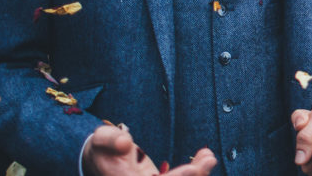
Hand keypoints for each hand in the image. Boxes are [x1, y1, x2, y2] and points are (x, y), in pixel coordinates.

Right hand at [82, 125, 215, 175]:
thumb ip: (110, 139)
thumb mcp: (101, 138)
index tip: (194, 169)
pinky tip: (205, 158)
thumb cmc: (102, 147)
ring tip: (209, 157)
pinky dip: (195, 171)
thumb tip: (125, 143)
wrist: (101, 158)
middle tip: (209, 158)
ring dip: (198, 174)